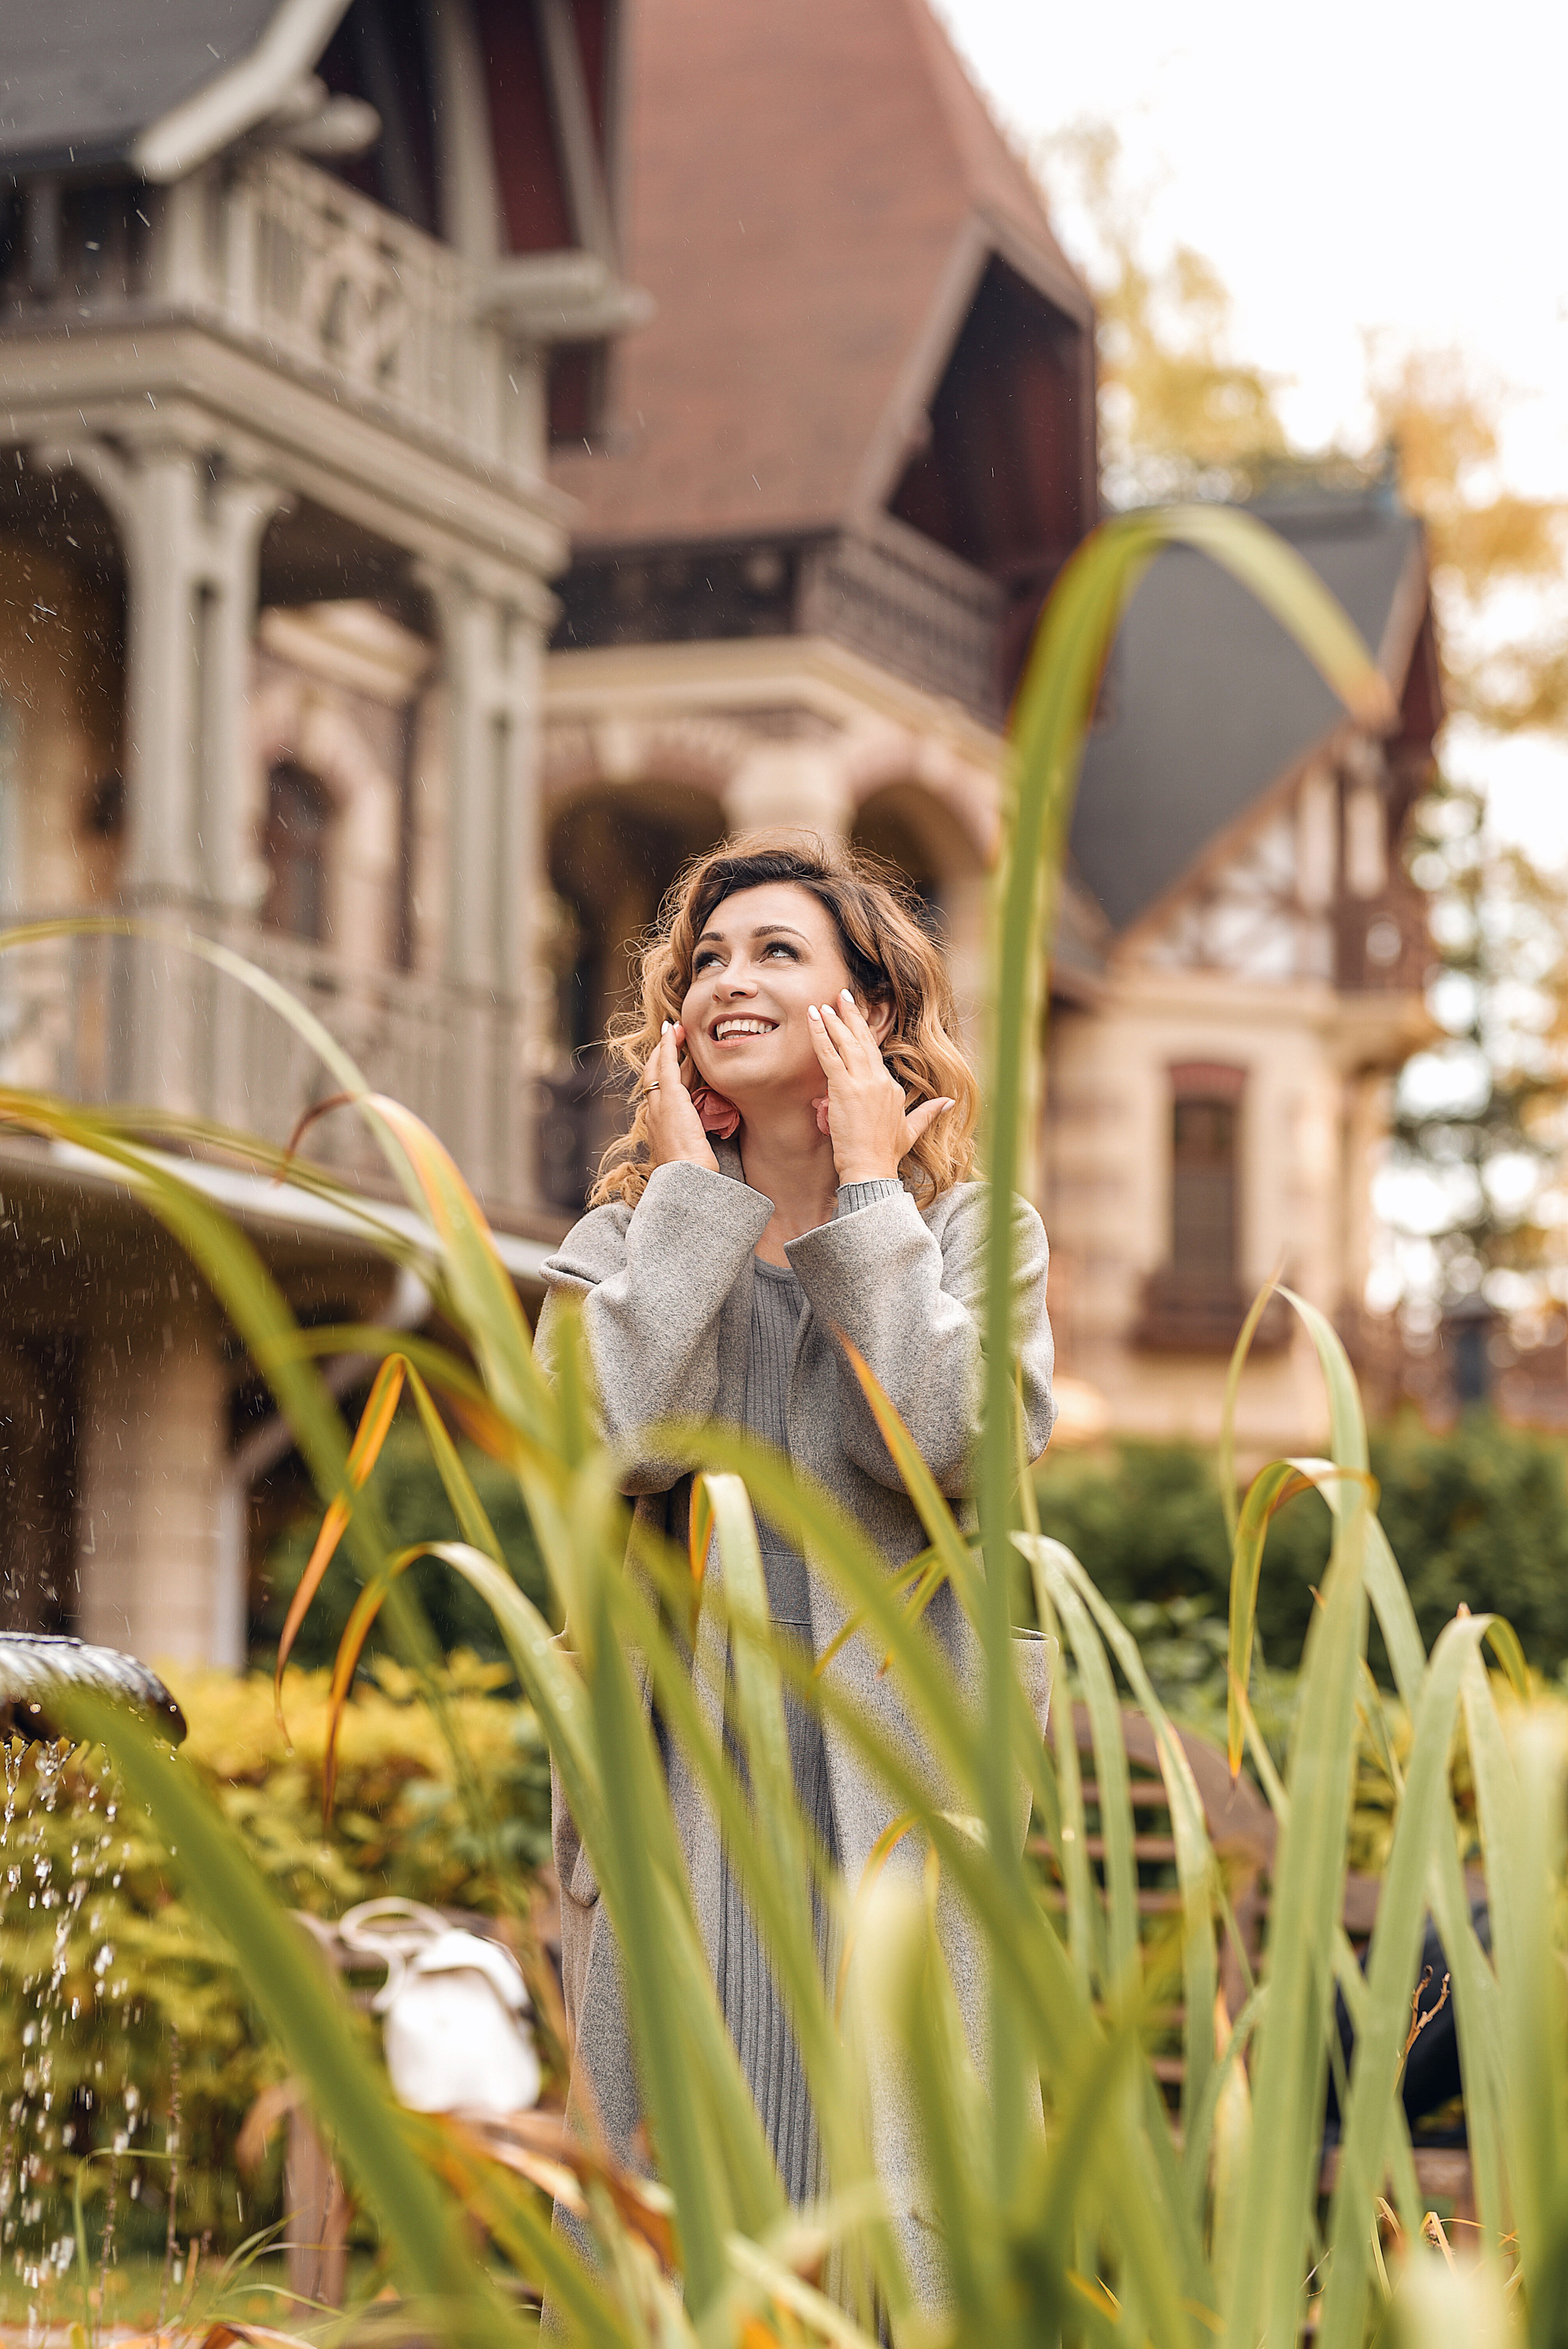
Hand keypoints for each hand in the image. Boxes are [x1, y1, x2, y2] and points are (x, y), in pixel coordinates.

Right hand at [641, 1021, 719, 1174]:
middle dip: (663, 1054)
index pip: (664, 1092)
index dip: (669, 1073)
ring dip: (666, 1046)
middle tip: (673, 1036)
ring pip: (658, 1068)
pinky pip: (666, 1065)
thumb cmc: (694, 1171)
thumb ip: (699, 1135)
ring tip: (675, 1029)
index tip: (678, 1060)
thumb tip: (710, 1126)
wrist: (687, 1178)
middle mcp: (654, 1113)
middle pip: (655, 1076)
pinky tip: (673, 1032)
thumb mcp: (695, 1150)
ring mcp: (659, 1105)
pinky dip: (668, 1046)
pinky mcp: (669, 1098)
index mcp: (660, 1125)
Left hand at [807, 989, 952, 1183]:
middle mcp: (878, 1079)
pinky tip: (812, 1020)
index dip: (864, 1034)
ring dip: (833, 1021)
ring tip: (822, 1004)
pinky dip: (820, 1035)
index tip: (854, 1018)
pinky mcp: (843, 1088)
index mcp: (891, 1086)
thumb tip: (950, 1102)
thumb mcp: (912, 1129)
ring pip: (846, 1043)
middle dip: (851, 1015)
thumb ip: (930, 1112)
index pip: (874, 1054)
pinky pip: (829, 1055)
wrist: (872, 1168)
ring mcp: (861, 1082)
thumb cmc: (886, 1153)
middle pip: (862, 1040)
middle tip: (842, 996)